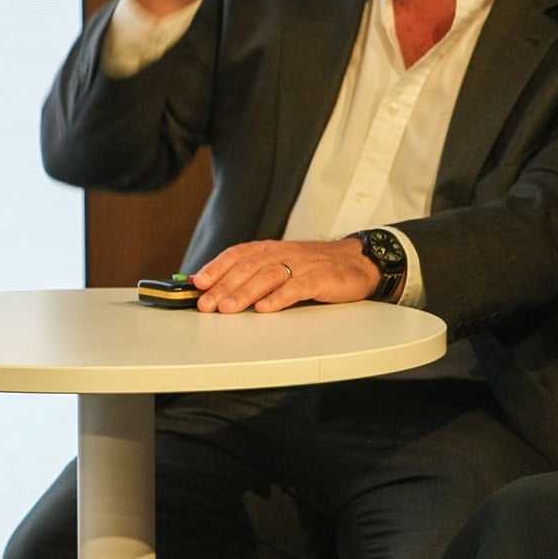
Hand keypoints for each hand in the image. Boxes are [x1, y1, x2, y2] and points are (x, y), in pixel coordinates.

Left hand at [190, 237, 380, 313]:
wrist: (358, 262)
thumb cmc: (315, 267)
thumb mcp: (282, 265)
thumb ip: (254, 275)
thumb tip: (217, 290)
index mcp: (271, 249)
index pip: (238, 254)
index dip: (216, 267)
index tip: (198, 283)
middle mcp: (283, 253)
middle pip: (248, 267)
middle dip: (223, 286)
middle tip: (206, 304)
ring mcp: (302, 265)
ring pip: (268, 276)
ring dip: (244, 293)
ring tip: (227, 309)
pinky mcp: (320, 278)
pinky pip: (297, 287)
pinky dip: (279, 298)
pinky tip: (264, 309)